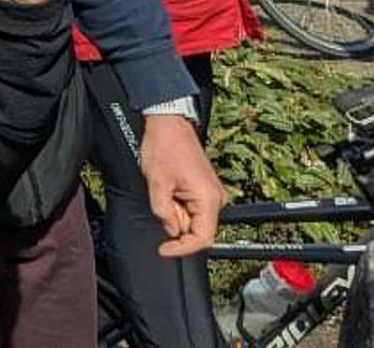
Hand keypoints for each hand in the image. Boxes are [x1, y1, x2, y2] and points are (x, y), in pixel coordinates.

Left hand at [141, 114, 224, 256]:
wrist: (169, 123)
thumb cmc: (164, 146)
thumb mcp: (157, 183)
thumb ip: (163, 212)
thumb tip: (171, 230)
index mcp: (208, 199)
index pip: (202, 238)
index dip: (182, 248)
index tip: (164, 250)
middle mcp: (216, 198)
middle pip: (196, 229)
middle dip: (174, 222)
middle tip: (160, 200)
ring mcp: (212, 194)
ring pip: (192, 219)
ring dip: (174, 211)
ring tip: (164, 187)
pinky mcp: (204, 189)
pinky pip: (191, 208)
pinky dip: (177, 204)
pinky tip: (169, 187)